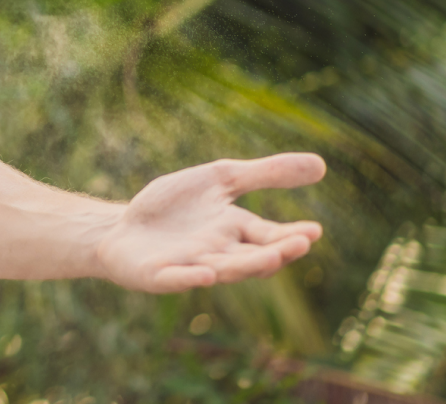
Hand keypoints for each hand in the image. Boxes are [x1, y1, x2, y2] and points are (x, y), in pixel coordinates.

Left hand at [93, 153, 325, 292]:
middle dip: (275, 253)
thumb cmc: (175, 207)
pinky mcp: (158, 275)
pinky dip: (190, 279)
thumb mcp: (221, 179)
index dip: (291, 236)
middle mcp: (218, 254)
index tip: (313, 231)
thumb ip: (266, 173)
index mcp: (235, 231)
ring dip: (244, 267)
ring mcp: (189, 266)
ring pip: (222, 270)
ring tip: (269, 259)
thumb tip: (322, 165)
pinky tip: (205, 275)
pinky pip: (176, 279)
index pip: (269, 236)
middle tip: (299, 245)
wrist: (123, 228)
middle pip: (251, 258)